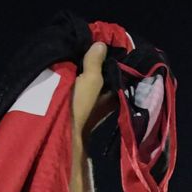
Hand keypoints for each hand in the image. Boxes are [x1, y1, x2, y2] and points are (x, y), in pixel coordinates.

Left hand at [70, 42, 117, 191]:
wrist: (68, 148)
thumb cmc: (73, 110)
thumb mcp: (86, 83)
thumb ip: (94, 64)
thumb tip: (99, 43)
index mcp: (62, 76)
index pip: (80, 60)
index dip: (95, 53)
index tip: (112, 47)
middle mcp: (66, 90)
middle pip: (88, 75)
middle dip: (105, 68)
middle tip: (125, 60)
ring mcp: (75, 107)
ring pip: (96, 90)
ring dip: (111, 84)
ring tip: (130, 75)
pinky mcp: (84, 121)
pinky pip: (100, 105)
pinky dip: (111, 99)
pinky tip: (126, 94)